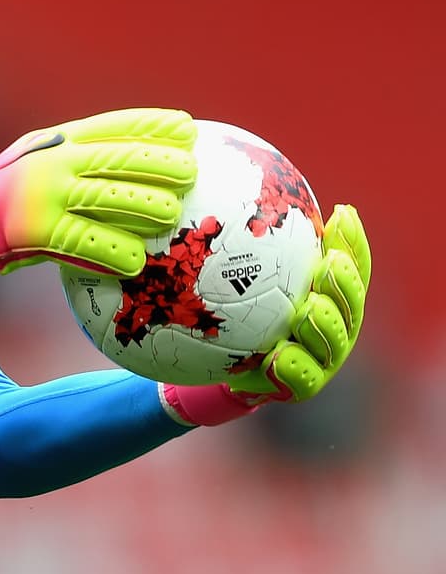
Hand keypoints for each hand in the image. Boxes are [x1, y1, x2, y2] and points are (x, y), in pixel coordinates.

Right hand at [0, 108, 196, 301]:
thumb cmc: (17, 192)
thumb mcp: (44, 159)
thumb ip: (82, 156)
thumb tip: (142, 161)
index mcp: (61, 140)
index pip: (113, 126)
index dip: (151, 125)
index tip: (185, 127)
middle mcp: (56, 163)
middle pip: (119, 158)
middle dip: (159, 163)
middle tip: (190, 171)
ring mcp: (48, 196)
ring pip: (109, 198)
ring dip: (146, 206)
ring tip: (171, 214)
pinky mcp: (41, 231)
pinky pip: (87, 243)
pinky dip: (114, 252)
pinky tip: (135, 261)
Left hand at [227, 204, 369, 402]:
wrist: (221, 364)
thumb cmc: (235, 311)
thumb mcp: (237, 272)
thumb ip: (248, 241)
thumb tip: (234, 187)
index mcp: (330, 295)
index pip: (351, 265)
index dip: (352, 241)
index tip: (340, 213)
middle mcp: (334, 325)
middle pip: (351, 303)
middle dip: (344, 282)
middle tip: (328, 262)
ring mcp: (322, 358)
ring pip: (333, 341)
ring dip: (324, 324)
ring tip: (308, 307)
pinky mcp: (303, 386)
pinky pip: (302, 379)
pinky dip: (293, 366)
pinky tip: (279, 355)